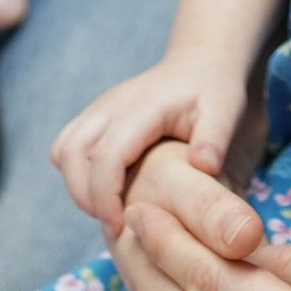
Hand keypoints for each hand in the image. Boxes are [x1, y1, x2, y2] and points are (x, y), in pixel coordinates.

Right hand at [51, 51, 253, 232]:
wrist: (200, 63)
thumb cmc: (213, 90)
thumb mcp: (225, 110)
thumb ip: (215, 138)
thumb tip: (203, 167)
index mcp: (142, 108)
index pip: (107, 156)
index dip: (105, 197)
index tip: (118, 227)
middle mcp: (112, 105)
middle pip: (72, 153)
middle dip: (84, 195)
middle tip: (112, 224)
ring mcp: (100, 108)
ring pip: (65, 149)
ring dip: (77, 184)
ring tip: (107, 209)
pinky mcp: (96, 115)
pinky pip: (67, 145)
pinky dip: (76, 171)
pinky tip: (106, 188)